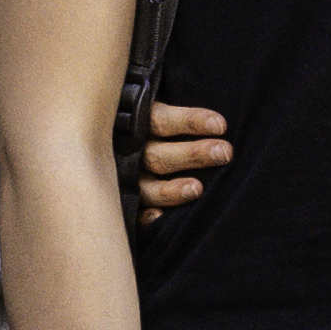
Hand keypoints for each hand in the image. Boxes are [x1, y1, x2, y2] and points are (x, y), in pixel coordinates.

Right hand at [131, 98, 232, 219]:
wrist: (106, 145)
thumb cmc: (158, 128)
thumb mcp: (161, 113)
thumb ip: (182, 117)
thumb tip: (219, 120)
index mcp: (140, 124)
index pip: (163, 121)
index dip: (191, 121)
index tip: (221, 125)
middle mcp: (131, 153)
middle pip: (158, 156)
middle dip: (192, 155)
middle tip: (225, 153)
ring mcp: (125, 181)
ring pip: (147, 187)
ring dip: (170, 190)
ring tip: (197, 189)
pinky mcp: (127, 203)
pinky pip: (133, 214)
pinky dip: (146, 216)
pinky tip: (160, 216)